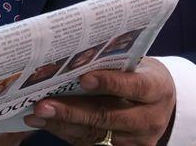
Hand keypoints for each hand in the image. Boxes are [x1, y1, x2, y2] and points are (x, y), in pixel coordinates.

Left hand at [22, 57, 175, 144]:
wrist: (159, 103)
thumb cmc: (138, 75)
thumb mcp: (136, 65)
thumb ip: (111, 65)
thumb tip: (70, 59)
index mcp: (156, 89)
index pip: (134, 86)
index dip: (109, 83)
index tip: (83, 78)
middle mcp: (150, 118)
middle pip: (109, 116)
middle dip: (73, 111)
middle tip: (43, 104)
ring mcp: (138, 139)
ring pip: (96, 134)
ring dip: (62, 124)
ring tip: (36, 114)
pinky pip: (90, 143)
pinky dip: (65, 132)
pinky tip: (45, 123)